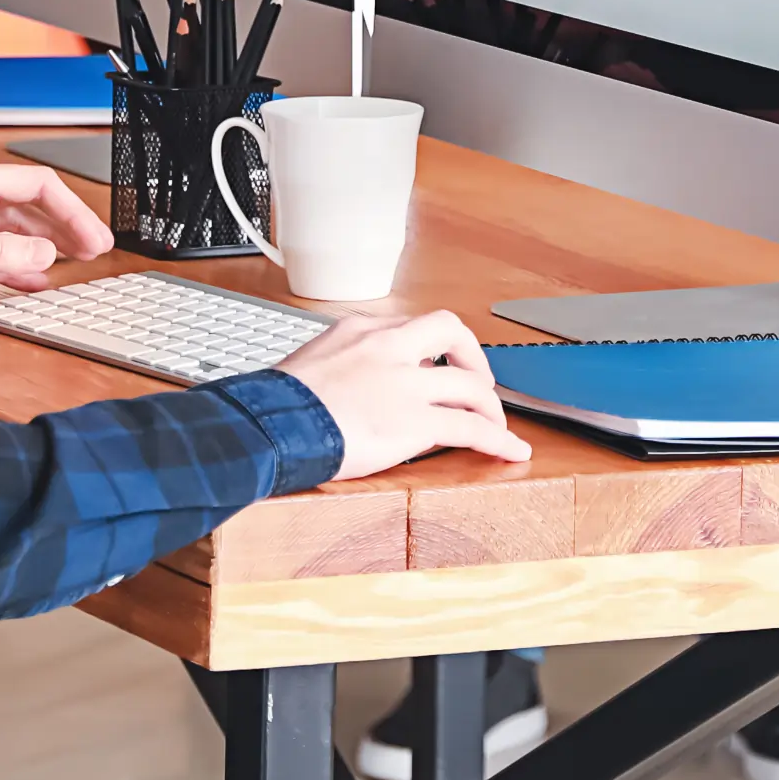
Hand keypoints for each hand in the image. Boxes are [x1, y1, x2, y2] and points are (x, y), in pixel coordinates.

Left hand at [0, 163, 110, 300]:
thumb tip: (44, 253)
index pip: (36, 186)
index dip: (70, 210)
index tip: (91, 237)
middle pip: (30, 206)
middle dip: (64, 226)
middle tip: (93, 251)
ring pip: (15, 228)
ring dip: (44, 245)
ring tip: (73, 263)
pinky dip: (16, 262)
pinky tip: (34, 278)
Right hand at [276, 307, 534, 479]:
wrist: (268, 427)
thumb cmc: (276, 406)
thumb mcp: (311, 364)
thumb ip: (342, 365)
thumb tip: (353, 386)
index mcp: (359, 330)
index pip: (410, 328)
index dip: (431, 350)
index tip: (434, 364)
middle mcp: (387, 347)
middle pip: (450, 331)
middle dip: (472, 356)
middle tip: (475, 382)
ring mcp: (404, 383)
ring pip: (470, 382)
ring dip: (490, 406)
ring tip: (496, 424)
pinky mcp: (415, 422)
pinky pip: (471, 428)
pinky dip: (498, 439)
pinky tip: (511, 450)